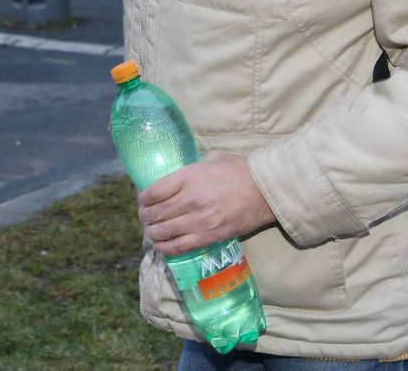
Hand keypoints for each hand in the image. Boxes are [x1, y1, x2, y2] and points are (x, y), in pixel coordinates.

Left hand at [137, 150, 274, 256]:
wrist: (264, 191)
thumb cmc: (239, 170)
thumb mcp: (211, 159)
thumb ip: (192, 168)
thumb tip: (179, 176)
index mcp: (189, 177)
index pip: (154, 192)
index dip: (144, 198)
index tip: (143, 200)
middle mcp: (190, 200)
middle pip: (156, 213)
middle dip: (145, 216)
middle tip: (145, 216)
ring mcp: (199, 221)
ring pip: (164, 231)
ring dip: (152, 233)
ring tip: (151, 231)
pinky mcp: (208, 237)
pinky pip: (180, 246)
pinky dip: (166, 248)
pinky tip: (160, 246)